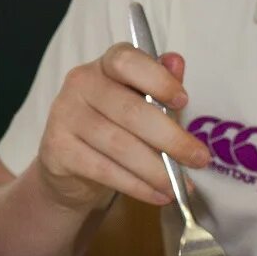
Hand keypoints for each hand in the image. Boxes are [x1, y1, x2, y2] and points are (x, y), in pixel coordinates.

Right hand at [34, 44, 209, 210]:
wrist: (70, 167)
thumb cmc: (115, 127)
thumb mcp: (141, 104)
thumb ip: (160, 85)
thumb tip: (176, 62)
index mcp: (104, 65)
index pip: (126, 61)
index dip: (157, 79)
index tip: (183, 101)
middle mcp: (81, 84)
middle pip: (130, 110)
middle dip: (171, 139)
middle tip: (199, 159)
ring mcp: (65, 115)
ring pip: (119, 145)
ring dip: (156, 170)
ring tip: (179, 185)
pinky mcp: (57, 149)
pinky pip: (103, 170)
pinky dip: (136, 186)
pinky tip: (158, 195)